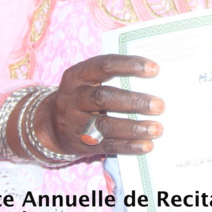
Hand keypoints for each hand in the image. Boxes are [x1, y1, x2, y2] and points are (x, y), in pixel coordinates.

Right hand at [36, 54, 163, 156]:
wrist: (51, 126)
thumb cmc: (83, 95)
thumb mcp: (89, 81)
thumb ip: (114, 78)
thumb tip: (155, 79)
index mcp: (77, 75)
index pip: (104, 65)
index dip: (129, 66)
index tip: (155, 69)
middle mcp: (73, 98)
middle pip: (103, 97)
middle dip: (134, 101)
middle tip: (160, 105)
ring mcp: (75, 123)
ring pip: (105, 126)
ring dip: (133, 127)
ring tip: (157, 128)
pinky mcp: (81, 144)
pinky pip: (107, 146)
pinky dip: (129, 146)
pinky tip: (147, 145)